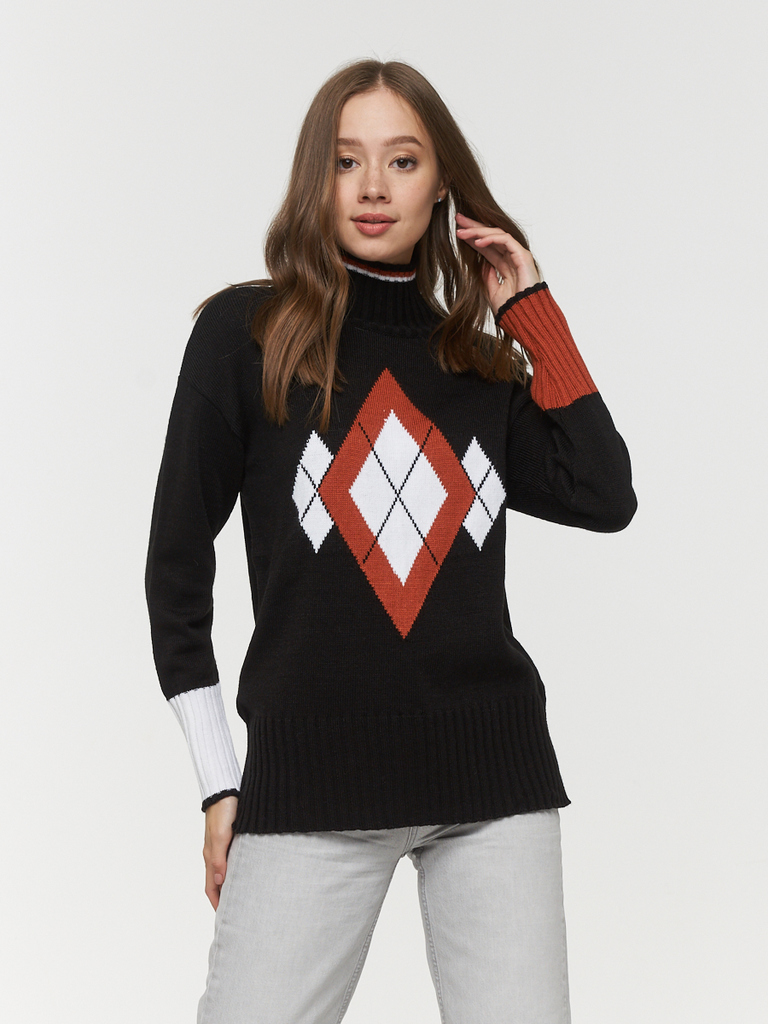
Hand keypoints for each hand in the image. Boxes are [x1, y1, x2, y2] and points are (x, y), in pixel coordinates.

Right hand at [203, 795, 237, 909]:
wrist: (225, 789)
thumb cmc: (223, 810)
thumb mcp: (221, 835)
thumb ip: (220, 858)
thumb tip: (220, 881)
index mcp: (210, 856)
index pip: (211, 888)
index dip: (217, 904)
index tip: (225, 918)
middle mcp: (214, 854)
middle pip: (218, 883)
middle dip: (225, 898)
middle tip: (238, 912)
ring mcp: (222, 846)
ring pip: (225, 872)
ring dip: (232, 885)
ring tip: (245, 897)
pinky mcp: (230, 838)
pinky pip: (231, 860)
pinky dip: (236, 870)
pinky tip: (247, 872)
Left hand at [455, 212, 540, 314]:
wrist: (524, 317)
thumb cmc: (511, 308)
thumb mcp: (492, 291)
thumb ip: (486, 276)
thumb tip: (480, 264)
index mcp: (504, 265)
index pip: (487, 246)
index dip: (473, 238)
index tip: (458, 232)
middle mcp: (511, 257)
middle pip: (491, 236)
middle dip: (474, 227)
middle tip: (458, 219)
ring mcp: (518, 255)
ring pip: (497, 235)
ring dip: (478, 232)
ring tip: (462, 232)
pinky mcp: (523, 255)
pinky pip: (506, 240)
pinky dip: (491, 239)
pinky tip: (477, 241)